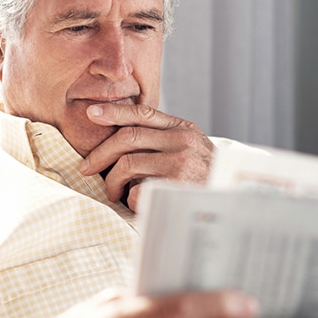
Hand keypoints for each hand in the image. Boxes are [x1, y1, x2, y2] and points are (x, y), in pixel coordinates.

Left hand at [79, 103, 213, 210]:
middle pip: (127, 138)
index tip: (92, 114)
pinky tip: (136, 205)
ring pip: (126, 165)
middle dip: (100, 154)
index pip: (143, 113)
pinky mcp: (175, 189)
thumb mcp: (192, 149)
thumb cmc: (205, 179)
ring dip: (111, 181)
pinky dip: (130, 200)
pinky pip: (136, 192)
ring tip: (113, 193)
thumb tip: (121, 136)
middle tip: (86, 168)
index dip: (114, 112)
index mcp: (184, 129)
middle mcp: (183, 142)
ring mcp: (180, 165)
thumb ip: (165, 139)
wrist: (231, 203)